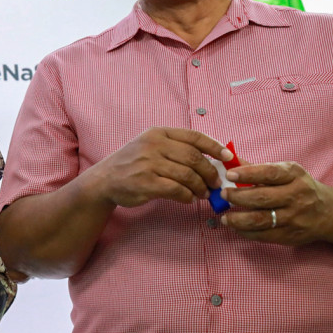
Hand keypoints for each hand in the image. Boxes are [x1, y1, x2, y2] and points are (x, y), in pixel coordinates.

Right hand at [88, 127, 231, 207]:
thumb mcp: (151, 146)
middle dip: (210, 172)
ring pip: (187, 175)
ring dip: (200, 187)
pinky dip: (187, 196)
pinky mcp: (146, 183)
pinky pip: (176, 190)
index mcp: (158, 133)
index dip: (215, 147)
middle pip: (194, 157)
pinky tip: (188, 199)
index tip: (228, 157)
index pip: (194, 136)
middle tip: (216, 183)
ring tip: (203, 194)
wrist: (104, 180)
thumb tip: (211, 161)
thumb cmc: (133, 164)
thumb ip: (176, 149)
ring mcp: (149, 164)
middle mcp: (154, 145)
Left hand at [219, 161, 332, 246]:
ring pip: (261, 219)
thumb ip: (258, 169)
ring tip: (224, 216)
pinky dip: (245, 232)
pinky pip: (263, 235)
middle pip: (262, 198)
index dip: (248, 174)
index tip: (229, 174)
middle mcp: (296, 196)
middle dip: (238, 197)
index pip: (269, 174)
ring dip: (238, 219)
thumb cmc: (300, 187)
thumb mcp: (286, 172)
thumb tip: (228, 161)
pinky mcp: (290, 235)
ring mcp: (294, 218)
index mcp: (295, 176)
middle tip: (223, 195)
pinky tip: (235, 227)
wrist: (328, 212)